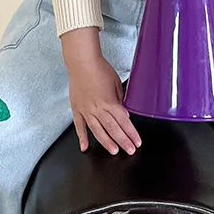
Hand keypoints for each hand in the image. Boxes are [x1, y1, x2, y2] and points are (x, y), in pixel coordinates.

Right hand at [61, 28, 140, 155]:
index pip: (124, 121)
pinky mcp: (76, 109)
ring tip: (114, 151)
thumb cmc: (99, 68)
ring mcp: (86, 110)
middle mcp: (98, 108)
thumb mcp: (116, 83)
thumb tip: (122, 111)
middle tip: (130, 150)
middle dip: (123, 141)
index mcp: (110, 102)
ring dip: (106, 142)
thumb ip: (119, 99)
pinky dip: (82, 137)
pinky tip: (85, 146)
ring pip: (97, 131)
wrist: (82, 62)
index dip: (131, 133)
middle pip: (113, 129)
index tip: (137, 142)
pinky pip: (79, 126)